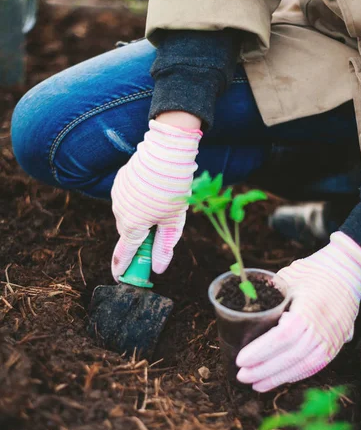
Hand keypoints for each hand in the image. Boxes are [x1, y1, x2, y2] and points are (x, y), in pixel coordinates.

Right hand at [111, 118, 201, 281]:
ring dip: (139, 219)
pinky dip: (137, 203)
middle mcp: (119, 212)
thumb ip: (164, 246)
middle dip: (138, 240)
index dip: (123, 268)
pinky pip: (126, 199)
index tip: (120, 278)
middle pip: (128, 234)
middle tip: (155, 240)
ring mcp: (117, 196)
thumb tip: (158, 269)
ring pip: (127, 215)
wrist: (166, 152)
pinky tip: (152, 194)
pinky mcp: (120, 182)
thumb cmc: (173, 188)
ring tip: (161, 207)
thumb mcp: (173, 221)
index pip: (124, 254)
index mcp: (132, 226)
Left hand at [236, 232, 360, 391]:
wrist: (347, 269)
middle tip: (241, 375)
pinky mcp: (337, 343)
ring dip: (278, 377)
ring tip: (256, 384)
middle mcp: (324, 326)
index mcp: (310, 307)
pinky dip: (295, 374)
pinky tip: (278, 379)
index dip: (262, 350)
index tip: (241, 359)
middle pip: (292, 355)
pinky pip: (316, 365)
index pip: (284, 335)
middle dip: (265, 369)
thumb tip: (241, 309)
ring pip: (305, 365)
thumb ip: (267, 294)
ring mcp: (333, 337)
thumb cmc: (312, 270)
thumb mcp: (287, 277)